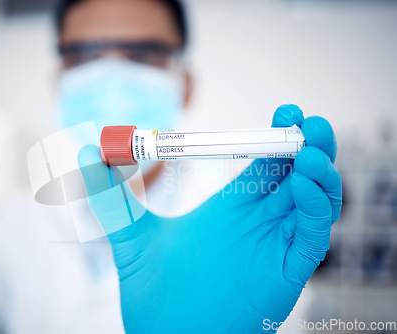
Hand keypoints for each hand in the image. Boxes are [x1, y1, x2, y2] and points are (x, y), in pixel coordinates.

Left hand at [78, 104, 341, 332]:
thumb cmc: (153, 294)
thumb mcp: (129, 235)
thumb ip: (111, 195)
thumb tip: (89, 151)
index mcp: (232, 206)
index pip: (265, 162)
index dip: (277, 136)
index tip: (284, 111)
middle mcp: (259, 221)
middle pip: (298, 174)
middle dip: (309, 145)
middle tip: (308, 121)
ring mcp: (275, 245)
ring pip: (315, 201)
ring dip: (320, 172)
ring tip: (311, 148)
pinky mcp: (286, 272)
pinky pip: (311, 234)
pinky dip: (314, 207)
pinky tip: (302, 185)